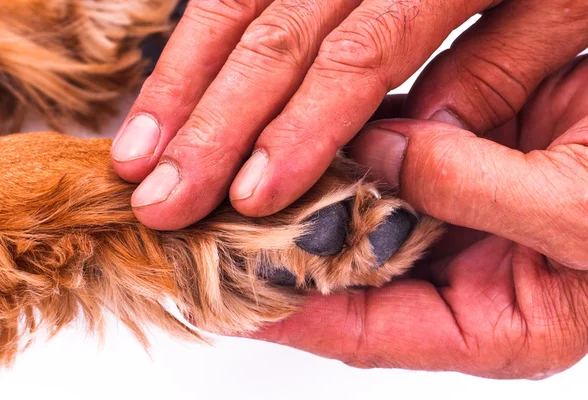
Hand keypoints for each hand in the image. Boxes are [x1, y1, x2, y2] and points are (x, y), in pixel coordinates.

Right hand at [110, 0, 587, 229]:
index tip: (247, 195)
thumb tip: (398, 141)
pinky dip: (200, 42)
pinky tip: (169, 95)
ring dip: (182, 81)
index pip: (359, 55)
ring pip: (242, 2)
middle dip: (211, 120)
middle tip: (160, 197)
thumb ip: (493, 78)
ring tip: (138, 153)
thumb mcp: (568, 20)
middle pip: (279, 32)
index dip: (299, 128)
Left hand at [245, 56, 587, 378]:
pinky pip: (385, 162)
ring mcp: (451, 220)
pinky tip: (294, 138)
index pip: (369, 335)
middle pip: (350, 278)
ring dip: (304, 199)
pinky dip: (344, 149)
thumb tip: (382, 150)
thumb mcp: (578, 212)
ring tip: (230, 192)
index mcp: (495, 324)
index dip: (296, 319)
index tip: (227, 301)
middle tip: (211, 239)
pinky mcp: (454, 168)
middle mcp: (460, 275)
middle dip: (281, 258)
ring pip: (360, 216)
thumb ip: (474, 188)